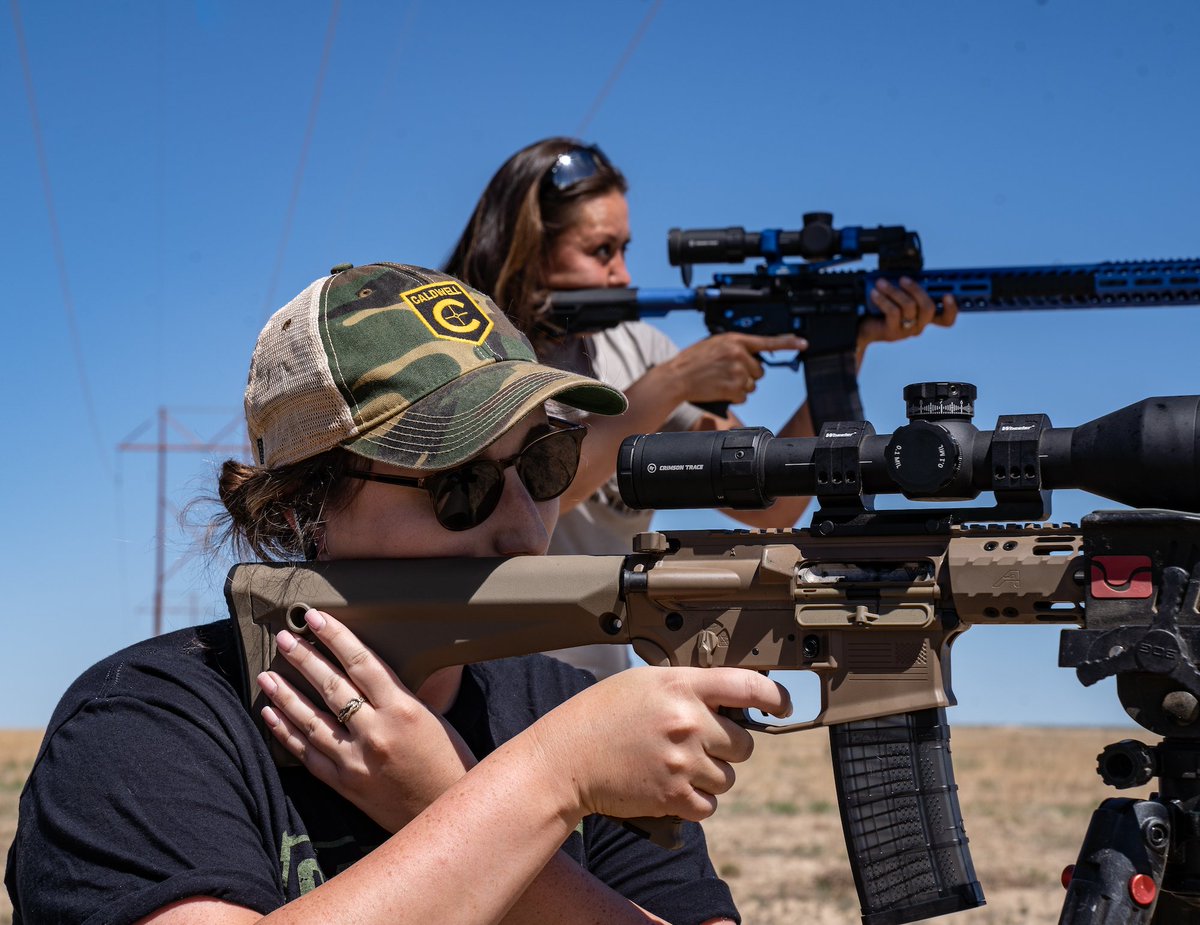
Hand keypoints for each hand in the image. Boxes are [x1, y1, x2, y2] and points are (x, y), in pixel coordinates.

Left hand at [257, 609, 474, 831]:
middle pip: (332, 687)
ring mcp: (356, 760)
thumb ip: (399, 694)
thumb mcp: (431, 716)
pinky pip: (308, 755)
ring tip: (266, 675)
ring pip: (312, 720)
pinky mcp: (345, 784)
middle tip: (283, 639)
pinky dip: (286, 733)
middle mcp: (376, 732)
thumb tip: (367, 667)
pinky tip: (272, 715)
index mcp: (403, 709)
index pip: (362, 662)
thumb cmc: (448, 760)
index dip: (336, 637)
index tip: (315, 618)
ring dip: (286, 695)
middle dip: (304, 659)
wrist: (447, 811)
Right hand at [526, 667, 790, 822]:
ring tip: (675, 764)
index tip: (782, 705)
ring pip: (729, 777)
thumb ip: (686, 687)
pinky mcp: (674, 797)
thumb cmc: (600, 715)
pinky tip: (671, 786)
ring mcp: (683, 762)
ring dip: (710, 775)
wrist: (565, 759)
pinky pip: (710, 805)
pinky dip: (696, 801)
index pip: (748, 686)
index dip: (775, 697)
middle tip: (696, 743)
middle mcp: (688, 722)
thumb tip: (728, 700)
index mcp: (681, 686)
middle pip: (744, 743)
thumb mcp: (643, 683)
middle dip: (727, 745)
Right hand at [663, 333, 806, 405]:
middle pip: (759, 370)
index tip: (803, 344)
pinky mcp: (734, 388)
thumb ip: (735, 347)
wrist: (677, 376)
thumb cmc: (693, 361)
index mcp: (734, 340)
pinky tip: (720, 390)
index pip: (767, 341)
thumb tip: (751, 358)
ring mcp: (737, 372)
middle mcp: (739, 354)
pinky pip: (744, 396)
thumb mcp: (714, 344)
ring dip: (740, 386)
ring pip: (752, 385)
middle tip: (729, 373)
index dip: (788, 343)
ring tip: (721, 381)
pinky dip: (734, 396)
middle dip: (748, 374)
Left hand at [860, 277, 957, 345]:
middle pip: (929, 307)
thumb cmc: (881, 309)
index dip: (951, 308)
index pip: (946, 318)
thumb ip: (908, 288)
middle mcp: (919, 324)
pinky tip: (875, 293)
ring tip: (881, 282)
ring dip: (894, 291)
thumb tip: (909, 274)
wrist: (862, 326)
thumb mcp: (898, 296)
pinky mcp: (893, 333)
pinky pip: (893, 312)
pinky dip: (884, 299)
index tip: (949, 294)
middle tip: (903, 279)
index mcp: (925, 315)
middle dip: (916, 289)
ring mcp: (907, 330)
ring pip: (909, 306)